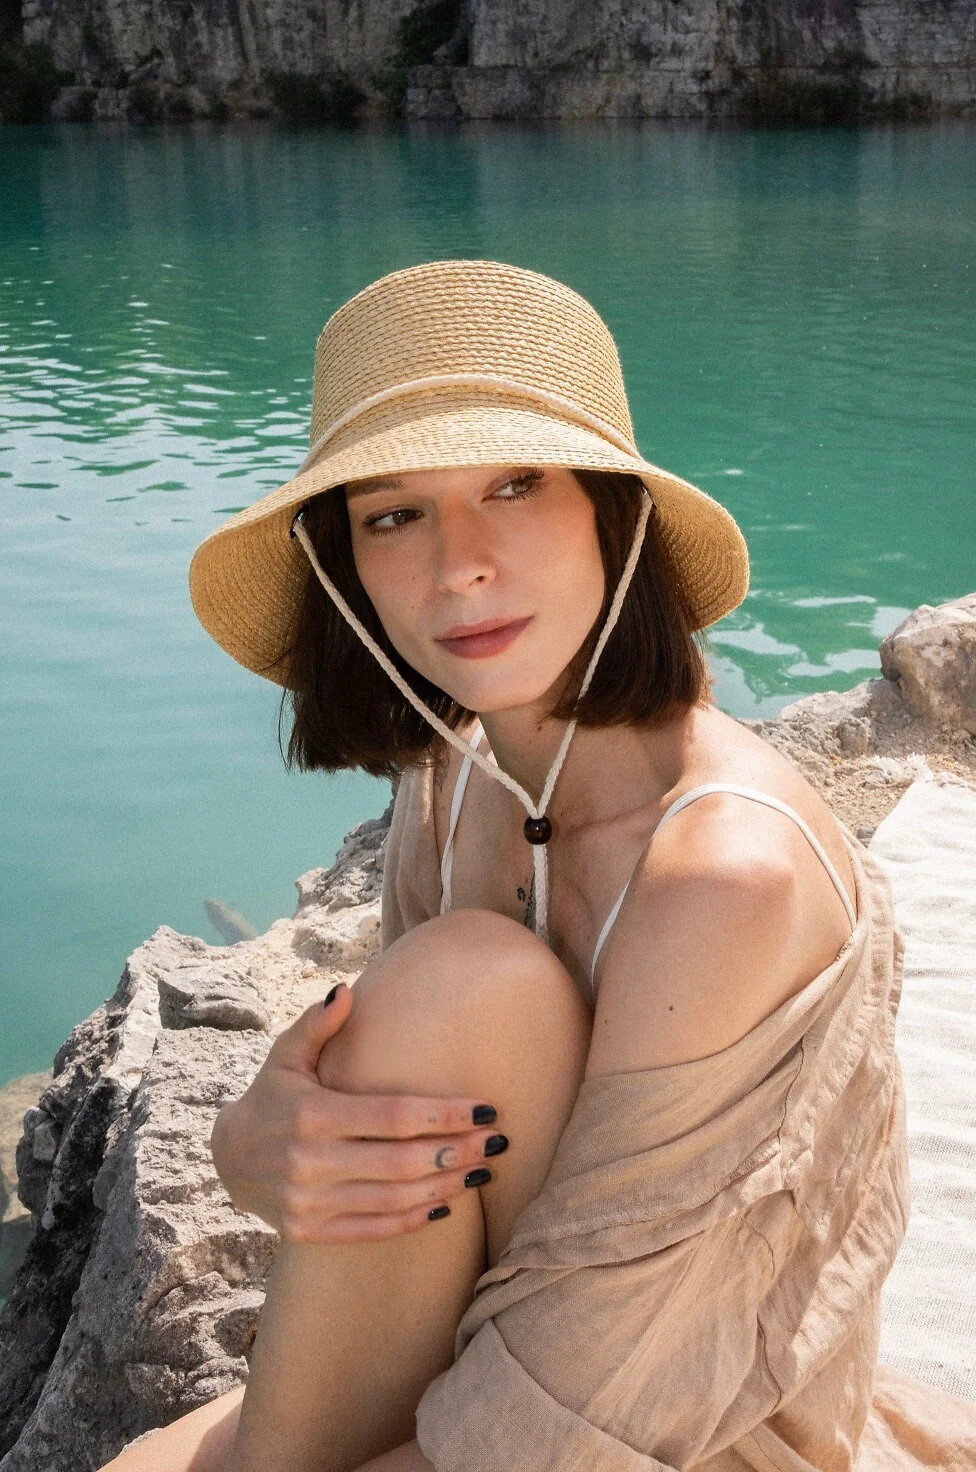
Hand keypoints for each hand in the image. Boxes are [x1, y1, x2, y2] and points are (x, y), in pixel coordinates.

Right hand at [210, 984, 506, 1243]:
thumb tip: (346, 989)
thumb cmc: (273, 1094)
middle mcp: (308, 1161)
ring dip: (445, 1187)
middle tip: (499, 1141)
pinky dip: (412, 1220)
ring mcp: (307, 1202)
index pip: (393, 1116)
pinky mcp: (308, 1231)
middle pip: (401, 1161)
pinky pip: (371, 1229)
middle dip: (457, 1151)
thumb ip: (317, 1024)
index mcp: (310, 1112)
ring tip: (484, 1171)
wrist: (227, 1157)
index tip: (487, 1108)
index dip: (444, 1114)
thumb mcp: (286, 1054)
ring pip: (393, 1199)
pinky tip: (446, 1205)